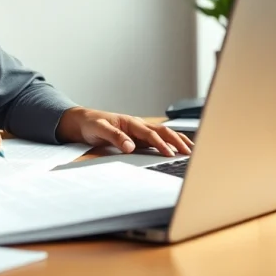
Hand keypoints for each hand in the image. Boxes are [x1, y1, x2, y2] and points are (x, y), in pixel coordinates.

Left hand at [56, 107, 192, 156]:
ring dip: (178, 140)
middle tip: (189, 153)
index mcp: (130, 122)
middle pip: (163, 131)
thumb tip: (130, 146)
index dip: (160, 144)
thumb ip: (114, 137)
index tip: (169, 153)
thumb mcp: (98, 129)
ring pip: (164, 134)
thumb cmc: (90, 124)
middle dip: (177, 141)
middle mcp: (138, 125)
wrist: (83, 121)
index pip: (150, 134)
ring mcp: (140, 131)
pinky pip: (158, 139)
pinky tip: (179, 149)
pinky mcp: (139, 138)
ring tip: (192, 150)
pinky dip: (171, 143)